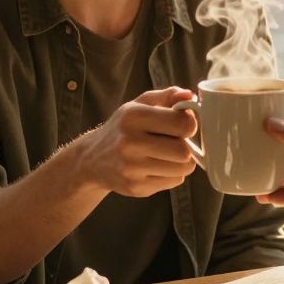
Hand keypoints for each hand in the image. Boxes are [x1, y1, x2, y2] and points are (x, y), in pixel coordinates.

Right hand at [72, 87, 198, 197]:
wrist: (92, 159)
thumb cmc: (123, 129)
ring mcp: (132, 168)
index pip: (182, 124)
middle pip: (184, 151)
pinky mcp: (136, 187)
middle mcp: (130, 143)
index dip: (190, 124)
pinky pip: (174, 182)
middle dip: (186, 146)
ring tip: (168, 155)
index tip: (183, 125)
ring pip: (182, 169)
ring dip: (182, 162)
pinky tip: (158, 167)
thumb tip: (190, 96)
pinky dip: (172, 174)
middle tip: (176, 142)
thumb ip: (167, 96)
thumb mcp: (140, 105)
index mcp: (133, 116)